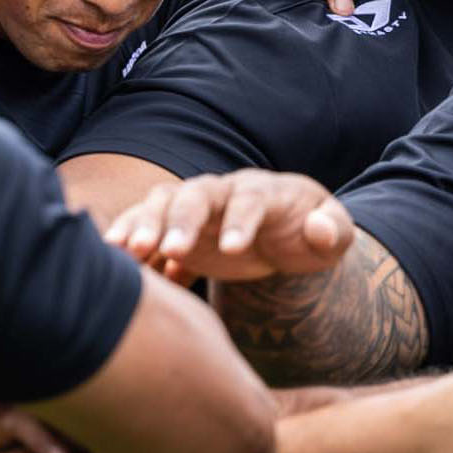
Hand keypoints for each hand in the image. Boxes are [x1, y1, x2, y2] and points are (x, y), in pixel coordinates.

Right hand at [103, 171, 353, 282]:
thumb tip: (318, 228)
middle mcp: (224, 192)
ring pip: (161, 205)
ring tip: (122, 250)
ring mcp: (195, 207)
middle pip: (194, 195)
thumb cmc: (311, 235)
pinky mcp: (175, 227)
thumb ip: (334, 231)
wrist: (284, 234)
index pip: (248, 199)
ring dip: (141, 224)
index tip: (232, 249)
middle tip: (161, 249)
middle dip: (177, 221)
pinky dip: (131, 239)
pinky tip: (118, 262)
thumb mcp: (334, 236)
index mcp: (264, 190)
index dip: (239, 220)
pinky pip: (146, 227)